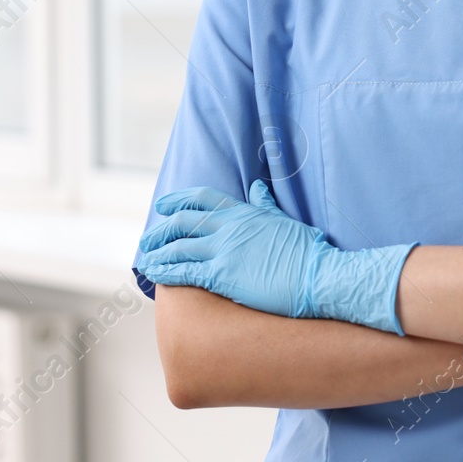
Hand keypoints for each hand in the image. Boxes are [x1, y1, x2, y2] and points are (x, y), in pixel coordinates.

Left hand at [137, 181, 417, 335]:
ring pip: (179, 247)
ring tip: (145, 260)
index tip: (164, 205)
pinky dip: (165, 272)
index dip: (179, 200)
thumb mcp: (284, 221)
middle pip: (183, 222)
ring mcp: (224, 251)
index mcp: (244, 212)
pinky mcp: (222, 275)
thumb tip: (257, 186)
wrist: (317, 275)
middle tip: (149, 238)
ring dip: (158, 253)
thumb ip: (265, 204)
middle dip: (162, 230)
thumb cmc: (307, 252)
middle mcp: (229, 228)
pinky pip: (184, 271)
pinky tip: (154, 275)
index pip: (203, 199)